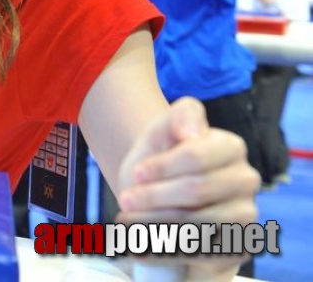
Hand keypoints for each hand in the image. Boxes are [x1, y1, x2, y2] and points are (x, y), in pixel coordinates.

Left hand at [117, 98, 259, 278]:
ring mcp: (245, 216)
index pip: (196, 155)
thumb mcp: (161, 130)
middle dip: (154, 196)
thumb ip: (180, 115)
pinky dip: (162, 251)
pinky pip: (198, 254)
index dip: (162, 166)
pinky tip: (138, 246)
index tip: (137, 172)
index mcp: (230, 147)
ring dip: (154, 224)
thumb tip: (194, 132)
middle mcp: (246, 181)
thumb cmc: (160, 160)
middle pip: (196, 190)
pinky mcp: (237, 248)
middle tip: (125, 200)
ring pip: (197, 224)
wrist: (159, 195)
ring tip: (126, 221)